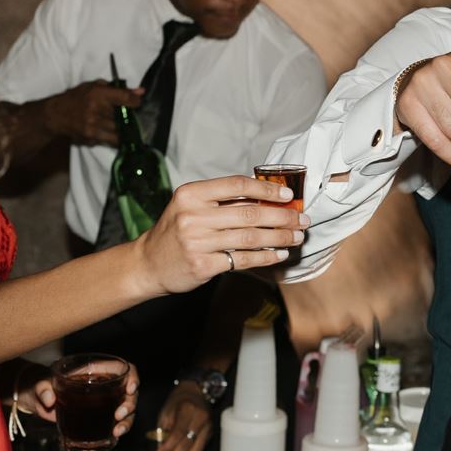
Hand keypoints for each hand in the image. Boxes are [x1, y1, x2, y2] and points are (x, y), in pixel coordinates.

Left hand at [22, 361, 137, 439]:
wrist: (36, 400)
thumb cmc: (41, 384)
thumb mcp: (40, 383)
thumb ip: (42, 388)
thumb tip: (49, 399)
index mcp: (95, 370)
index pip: (122, 369)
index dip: (132, 377)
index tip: (130, 389)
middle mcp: (104, 385)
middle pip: (128, 392)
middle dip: (129, 404)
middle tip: (119, 415)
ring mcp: (103, 401)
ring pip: (125, 408)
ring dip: (127, 420)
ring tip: (117, 431)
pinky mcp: (100, 416)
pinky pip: (116, 421)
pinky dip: (119, 428)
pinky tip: (114, 435)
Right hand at [46, 79, 145, 146]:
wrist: (56, 114)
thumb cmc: (77, 97)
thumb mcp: (95, 87)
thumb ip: (118, 89)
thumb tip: (141, 92)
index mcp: (98, 93)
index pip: (124, 97)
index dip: (135, 101)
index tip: (137, 103)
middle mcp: (96, 109)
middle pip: (124, 117)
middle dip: (129, 118)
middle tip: (128, 116)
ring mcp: (93, 125)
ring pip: (119, 132)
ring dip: (122, 130)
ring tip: (120, 126)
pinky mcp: (90, 137)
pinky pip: (110, 140)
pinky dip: (113, 137)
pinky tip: (108, 131)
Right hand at [136, 175, 305, 291]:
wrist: (148, 263)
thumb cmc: (176, 231)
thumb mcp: (190, 206)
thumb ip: (222, 200)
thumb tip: (268, 197)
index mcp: (191, 194)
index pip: (237, 185)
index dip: (266, 188)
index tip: (288, 194)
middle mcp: (192, 216)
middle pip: (249, 213)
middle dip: (282, 216)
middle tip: (302, 219)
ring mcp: (197, 242)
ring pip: (250, 237)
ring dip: (279, 237)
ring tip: (297, 237)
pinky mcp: (203, 265)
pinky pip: (243, 259)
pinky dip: (265, 257)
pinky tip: (279, 254)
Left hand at [155, 384, 214, 450]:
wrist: (195, 392)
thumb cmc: (177, 401)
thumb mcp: (166, 412)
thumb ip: (162, 431)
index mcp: (188, 409)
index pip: (178, 433)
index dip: (168, 447)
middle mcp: (201, 418)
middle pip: (187, 444)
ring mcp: (208, 426)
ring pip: (196, 450)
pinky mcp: (210, 433)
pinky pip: (200, 450)